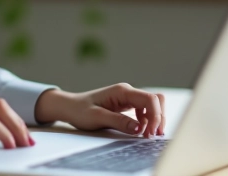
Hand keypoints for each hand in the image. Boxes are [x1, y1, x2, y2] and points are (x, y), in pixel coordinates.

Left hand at [34, 84, 165, 137]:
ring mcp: (128, 98)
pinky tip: (141, 130)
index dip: (156, 116)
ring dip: (154, 119)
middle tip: (152, 136)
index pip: (150, 99)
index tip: (151, 133)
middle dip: (158, 118)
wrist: (69, 107)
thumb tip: (139, 128)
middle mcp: (127, 92)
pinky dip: (147, 120)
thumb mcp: (97, 118)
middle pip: (155, 100)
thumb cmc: (80, 110)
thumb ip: (118, 122)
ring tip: (148, 135)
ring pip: (152, 105)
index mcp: (122, 91)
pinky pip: (144, 110)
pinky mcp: (126, 105)